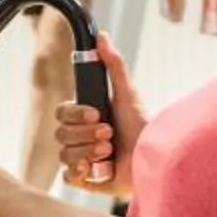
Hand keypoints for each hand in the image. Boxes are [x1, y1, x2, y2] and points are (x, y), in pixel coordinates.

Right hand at [52, 41, 144, 189]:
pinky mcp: (86, 180)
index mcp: (86, 119)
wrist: (154, 159)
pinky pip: (68, 177)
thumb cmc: (142, 126)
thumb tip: (102, 35)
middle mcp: (81, 138)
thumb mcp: (128, 94)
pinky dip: (79, 172)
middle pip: (61, 134)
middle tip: (110, 134)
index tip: (97, 113)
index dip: (76, 114)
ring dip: (89, 152)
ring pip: (64, 154)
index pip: (62, 113)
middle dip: (87, 134)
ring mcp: (82, 160)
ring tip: (110, 152)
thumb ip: (114, 65)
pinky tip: (96, 168)